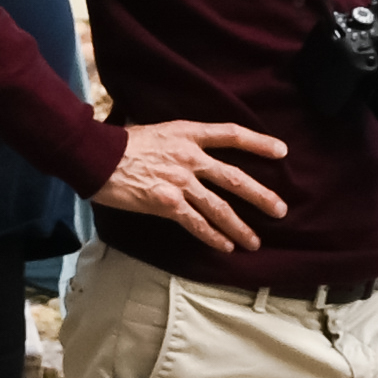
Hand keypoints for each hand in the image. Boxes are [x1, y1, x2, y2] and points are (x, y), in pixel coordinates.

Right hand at [93, 116, 286, 251]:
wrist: (95, 156)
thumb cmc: (121, 143)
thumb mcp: (157, 131)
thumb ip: (180, 142)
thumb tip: (195, 152)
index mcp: (187, 133)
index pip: (230, 134)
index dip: (258, 142)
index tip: (282, 151)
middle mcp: (188, 156)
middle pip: (234, 177)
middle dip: (260, 195)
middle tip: (280, 210)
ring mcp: (179, 180)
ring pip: (218, 206)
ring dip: (239, 226)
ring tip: (255, 241)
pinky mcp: (166, 203)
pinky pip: (195, 223)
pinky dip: (212, 236)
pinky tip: (226, 247)